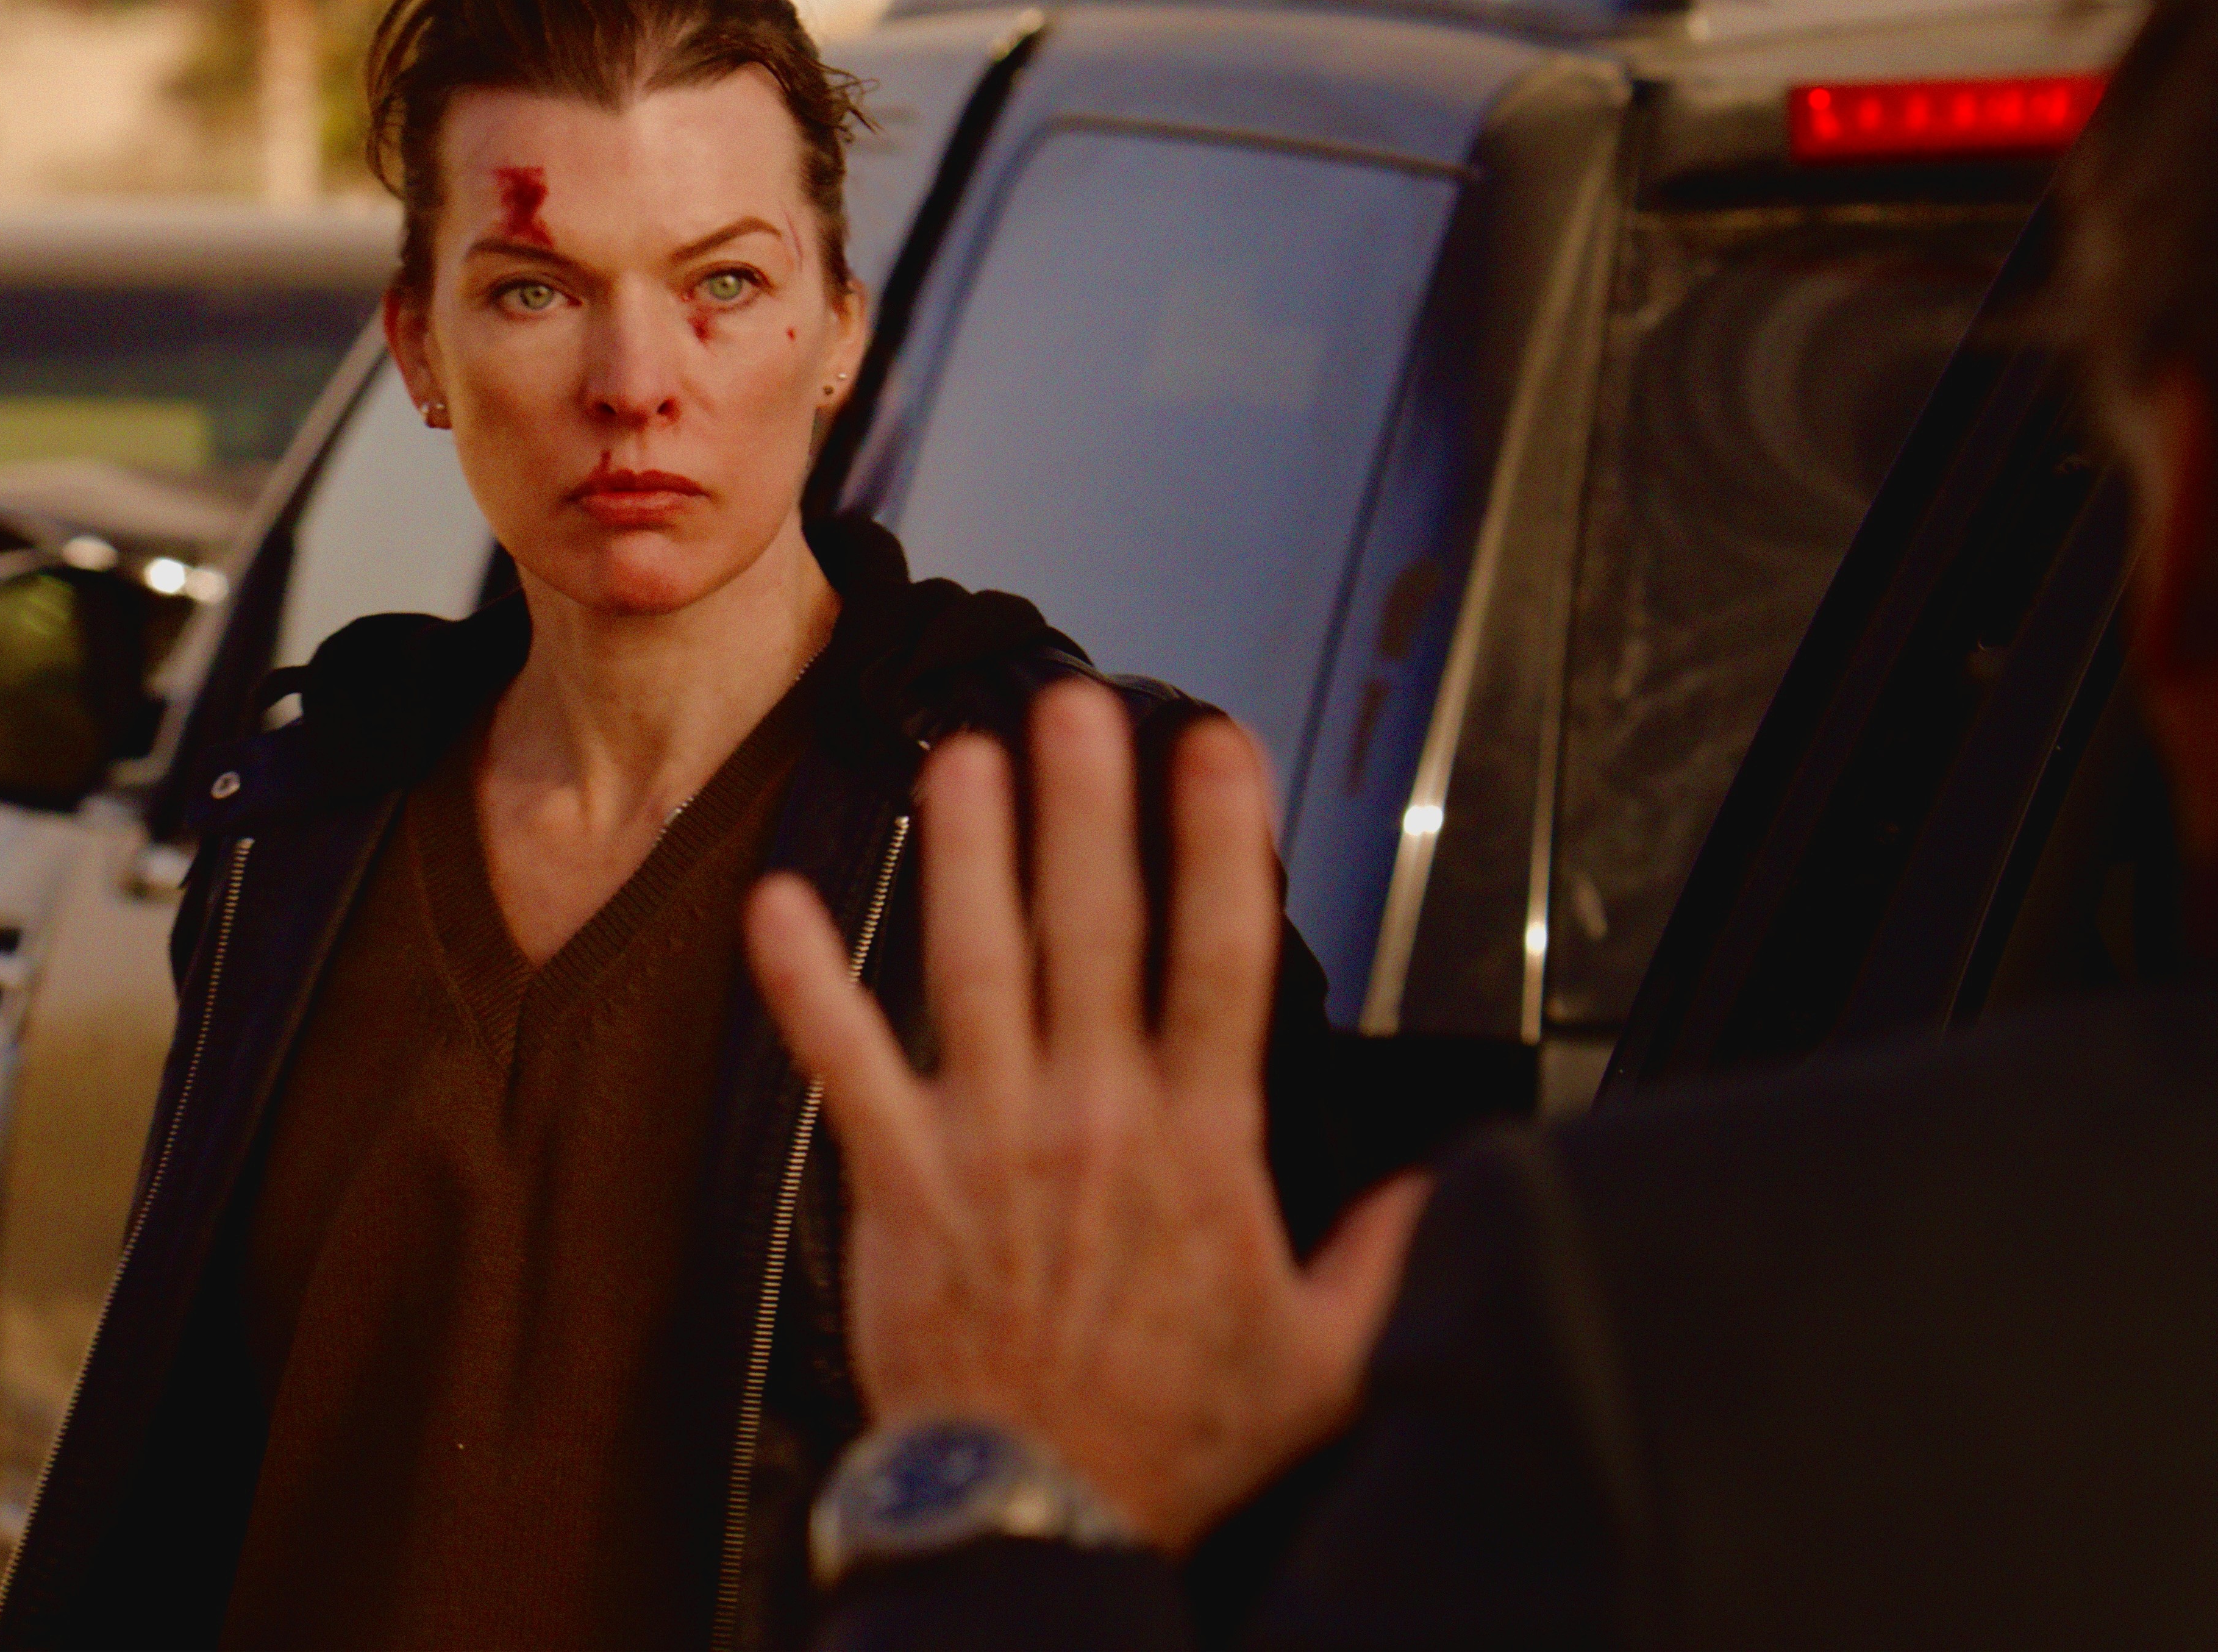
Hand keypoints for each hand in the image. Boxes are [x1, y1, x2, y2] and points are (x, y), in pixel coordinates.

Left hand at [745, 680, 1430, 1550]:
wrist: (1038, 1512)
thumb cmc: (1168, 1443)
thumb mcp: (1320, 1361)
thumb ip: (1383, 1258)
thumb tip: (1444, 1186)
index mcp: (1198, 1148)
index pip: (1219, 959)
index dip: (1220, 844)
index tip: (1215, 750)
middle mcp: (1092, 1120)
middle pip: (1095, 932)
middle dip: (1088, 808)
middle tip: (1078, 706)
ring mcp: (988, 1142)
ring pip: (976, 965)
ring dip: (968, 854)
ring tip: (963, 755)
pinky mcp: (899, 1180)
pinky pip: (844, 1063)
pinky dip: (805, 985)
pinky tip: (773, 907)